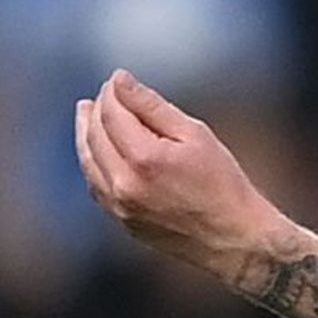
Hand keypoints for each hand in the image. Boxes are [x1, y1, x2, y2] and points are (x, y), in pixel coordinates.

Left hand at [74, 70, 292, 286]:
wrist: (232, 238)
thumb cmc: (222, 182)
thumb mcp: (195, 135)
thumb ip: (153, 107)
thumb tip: (121, 81)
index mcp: (144, 158)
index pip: (113, 115)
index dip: (112, 93)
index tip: (117, 78)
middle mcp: (122, 184)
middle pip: (95, 136)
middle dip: (96, 110)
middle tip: (102, 93)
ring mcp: (118, 207)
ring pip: (88, 162)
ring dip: (85, 135)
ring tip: (86, 114)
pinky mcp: (121, 221)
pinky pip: (96, 185)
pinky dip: (92, 162)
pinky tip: (98, 150)